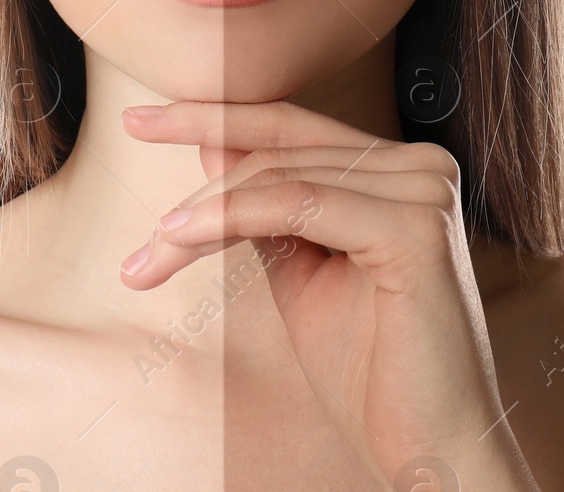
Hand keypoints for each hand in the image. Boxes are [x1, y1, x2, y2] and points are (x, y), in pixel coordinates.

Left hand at [119, 99, 536, 490]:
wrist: (426, 447)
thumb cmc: (368, 370)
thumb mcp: (299, 269)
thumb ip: (265, 208)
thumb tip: (213, 145)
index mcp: (400, 170)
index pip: (292, 126)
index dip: (212, 115)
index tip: (138, 120)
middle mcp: (422, 165)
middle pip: (279, 151)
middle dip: (196, 195)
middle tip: (138, 251)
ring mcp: (425, 190)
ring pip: (280, 176)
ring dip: (200, 216)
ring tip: (147, 260)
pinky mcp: (416, 227)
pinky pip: (299, 204)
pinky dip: (231, 216)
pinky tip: (181, 238)